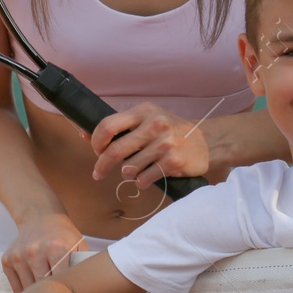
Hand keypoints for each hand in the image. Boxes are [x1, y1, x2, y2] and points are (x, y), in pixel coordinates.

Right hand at [3, 212, 87, 292]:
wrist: (40, 218)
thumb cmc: (63, 235)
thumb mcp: (79, 244)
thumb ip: (85, 264)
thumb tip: (94, 286)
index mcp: (56, 248)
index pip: (61, 280)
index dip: (66, 292)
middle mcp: (34, 251)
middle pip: (43, 287)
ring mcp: (18, 256)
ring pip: (27, 289)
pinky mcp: (7, 260)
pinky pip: (14, 286)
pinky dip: (23, 292)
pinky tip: (33, 292)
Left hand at [90, 102, 209, 189]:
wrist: (208, 142)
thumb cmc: (173, 131)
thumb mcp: (149, 120)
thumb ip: (121, 127)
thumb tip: (84, 133)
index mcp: (145, 111)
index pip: (108, 125)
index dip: (96, 141)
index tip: (96, 150)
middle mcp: (155, 124)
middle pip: (115, 150)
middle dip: (102, 165)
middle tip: (98, 173)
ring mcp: (165, 143)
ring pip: (129, 168)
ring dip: (127, 174)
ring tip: (136, 171)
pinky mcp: (173, 161)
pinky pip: (144, 179)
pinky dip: (141, 182)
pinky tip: (147, 177)